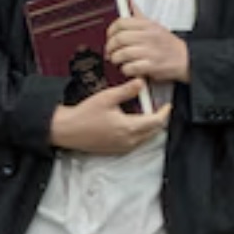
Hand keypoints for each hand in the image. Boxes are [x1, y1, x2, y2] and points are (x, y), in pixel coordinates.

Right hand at [49, 79, 170, 154]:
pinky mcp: (116, 150)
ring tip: (147, 112)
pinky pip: (136, 143)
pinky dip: (140, 133)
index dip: (165, 113)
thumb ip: (127, 90)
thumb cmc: (85, 113)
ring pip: (145, 138)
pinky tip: (134, 122)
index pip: (156, 122)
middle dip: (159, 119)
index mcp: (129, 128)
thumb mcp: (107, 97)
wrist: (66, 130)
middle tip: (158, 106)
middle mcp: (128, 141)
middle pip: (154, 131)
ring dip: (150, 126)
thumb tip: (142, 82)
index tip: (168, 104)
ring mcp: (122, 148)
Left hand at [106, 17, 190, 83]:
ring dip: (116, 59)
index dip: (111, 31)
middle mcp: (149, 37)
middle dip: (110, 48)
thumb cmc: (168, 44)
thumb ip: (139, 16)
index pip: (121, 23)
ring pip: (122, 54)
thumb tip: (129, 1)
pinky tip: (129, 68)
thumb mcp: (155, 26)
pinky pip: (130, 67)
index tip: (110, 37)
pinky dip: (126, 69)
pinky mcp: (152, 66)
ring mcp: (150, 51)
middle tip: (110, 52)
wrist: (186, 59)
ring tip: (118, 61)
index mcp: (148, 25)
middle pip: (119, 39)